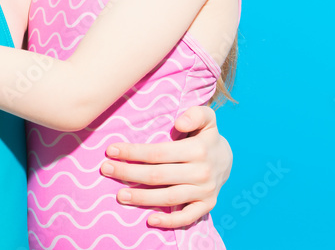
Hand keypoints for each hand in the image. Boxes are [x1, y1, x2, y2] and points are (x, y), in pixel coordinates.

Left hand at [101, 105, 231, 228]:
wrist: (228, 160)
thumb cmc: (206, 136)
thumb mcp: (207, 118)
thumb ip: (195, 114)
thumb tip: (179, 123)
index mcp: (198, 149)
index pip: (158, 153)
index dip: (133, 152)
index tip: (111, 150)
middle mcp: (201, 172)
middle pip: (158, 176)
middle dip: (129, 173)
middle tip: (106, 170)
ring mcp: (205, 191)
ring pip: (168, 198)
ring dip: (142, 198)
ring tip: (119, 195)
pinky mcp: (207, 206)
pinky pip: (187, 218)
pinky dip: (169, 221)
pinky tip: (150, 220)